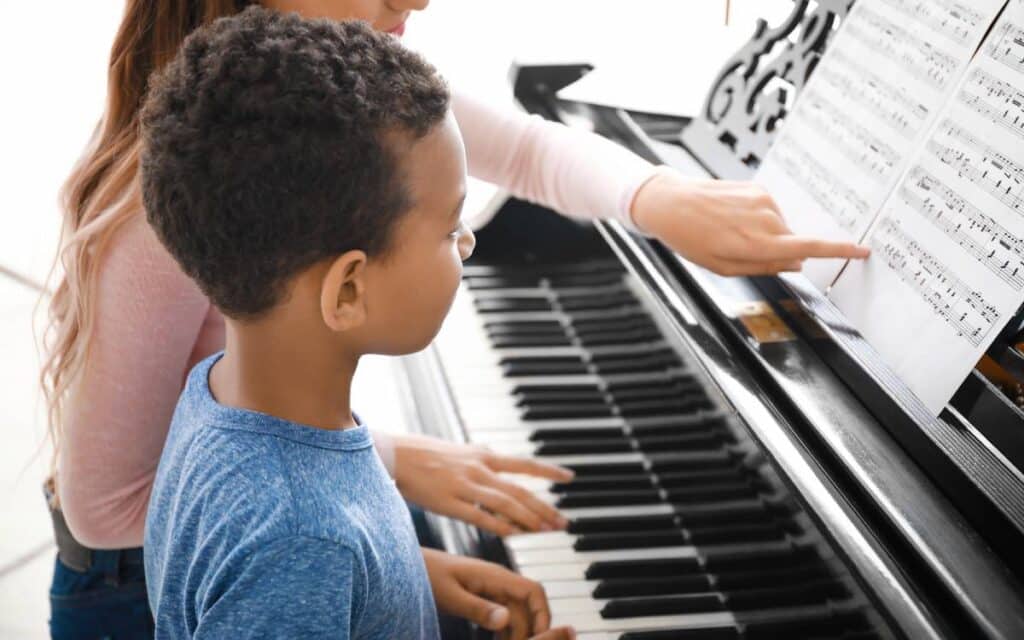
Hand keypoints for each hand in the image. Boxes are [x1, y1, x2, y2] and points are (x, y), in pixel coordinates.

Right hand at [394, 434, 572, 535]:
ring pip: (505, 504)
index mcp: (484, 456)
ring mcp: (466, 486)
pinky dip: (499, 526)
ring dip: (528, 519)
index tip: (569, 478)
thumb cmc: (426, 453)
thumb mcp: (461, 449)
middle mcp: (479, 469)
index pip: (524, 464)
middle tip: (563, 522)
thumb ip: (480, 454)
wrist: (397, 454)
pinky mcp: (450, 503)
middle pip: (520, 491)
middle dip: (544, 507)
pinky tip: (514, 535)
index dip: (548, 471)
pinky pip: (480, 517)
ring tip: (545, 531)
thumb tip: (494, 452)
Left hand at [423, 548, 575, 639]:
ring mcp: (491, 588)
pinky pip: (503, 614)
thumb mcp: (450, 596)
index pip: (534, 591)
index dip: (543, 614)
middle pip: (527, 606)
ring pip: (517, 612)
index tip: (541, 639)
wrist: (408, 565)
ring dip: (518, 632)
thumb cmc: (425, 575)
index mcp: (494, 576)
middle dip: (529, 630)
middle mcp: (497, 580)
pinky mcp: (482, 596)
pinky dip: (506, 630)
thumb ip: (478, 608)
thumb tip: (506, 619)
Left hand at [631, 171, 869, 275]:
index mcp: (755, 245)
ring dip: (765, 234)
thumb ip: (764, 267)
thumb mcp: (724, 267)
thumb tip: (797, 262)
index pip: (809, 248)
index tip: (863, 250)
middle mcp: (764, 220)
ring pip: (781, 228)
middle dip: (779, 251)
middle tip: (741, 251)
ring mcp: (763, 201)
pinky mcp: (759, 188)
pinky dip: (759, 219)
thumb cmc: (692, 239)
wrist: (670, 203)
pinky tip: (732, 217)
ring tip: (731, 231)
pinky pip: (771, 212)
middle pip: (792, 243)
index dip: (838, 251)